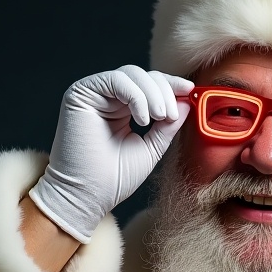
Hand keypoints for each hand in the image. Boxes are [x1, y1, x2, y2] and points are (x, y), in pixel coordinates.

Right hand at [28, 66, 192, 241]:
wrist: (87, 197)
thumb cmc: (114, 180)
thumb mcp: (151, 149)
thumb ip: (167, 126)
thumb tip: (186, 100)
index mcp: (122, 110)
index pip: (149, 86)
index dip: (170, 85)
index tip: (190, 90)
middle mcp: (107, 99)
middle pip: (142, 75)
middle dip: (164, 90)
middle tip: (171, 116)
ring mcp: (93, 95)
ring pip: (130, 74)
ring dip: (152, 93)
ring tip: (160, 118)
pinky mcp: (81, 94)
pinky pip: (115, 80)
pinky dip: (136, 96)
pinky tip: (143, 119)